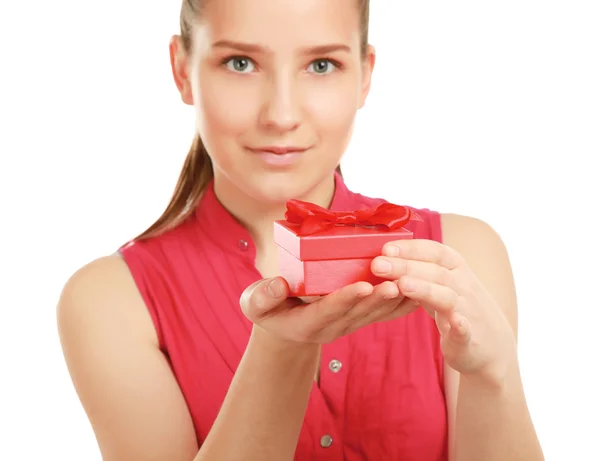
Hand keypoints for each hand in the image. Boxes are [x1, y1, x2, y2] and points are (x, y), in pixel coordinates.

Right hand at [240, 277, 419, 344]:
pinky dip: (401, 302)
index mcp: (308, 322)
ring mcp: (349, 324)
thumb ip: (263, 297)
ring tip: (412, 283)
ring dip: (394, 300)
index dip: (346, 298)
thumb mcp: (255, 304)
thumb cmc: (268, 310)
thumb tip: (278, 285)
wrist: (285, 326)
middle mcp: (333, 327)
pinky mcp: (359, 318)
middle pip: (358, 312)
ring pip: (375, 313)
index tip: (363, 286)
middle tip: (395, 284)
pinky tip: (418, 289)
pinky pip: (383, 312)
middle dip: (377, 298)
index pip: (329, 310)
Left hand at [370, 239, 516, 382]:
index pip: (434, 252)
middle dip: (405, 266)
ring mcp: (468, 312)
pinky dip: (461, 326)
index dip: (411, 248)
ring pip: (447, 297)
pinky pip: (466, 330)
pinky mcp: (470, 338)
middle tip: (377, 264)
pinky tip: (454, 322)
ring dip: (425, 289)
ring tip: (402, 285)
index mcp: (455, 270)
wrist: (492, 345)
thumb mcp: (439, 284)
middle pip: (435, 271)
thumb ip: (417, 271)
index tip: (386, 247)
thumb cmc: (457, 307)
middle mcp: (463, 286)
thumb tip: (384, 257)